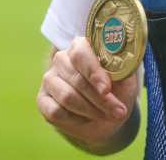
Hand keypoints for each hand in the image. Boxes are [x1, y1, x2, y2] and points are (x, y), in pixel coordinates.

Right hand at [37, 36, 139, 150]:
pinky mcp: (42, 99)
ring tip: (107, 116)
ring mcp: (49, 79)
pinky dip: (75, 119)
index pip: (81, 53)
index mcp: (81, 46)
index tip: (106, 89)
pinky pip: (56, 112)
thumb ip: (121, 69)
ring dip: (91, 110)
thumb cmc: (116, 89)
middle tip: (118, 111)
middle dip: (100, 99)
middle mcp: (62, 59)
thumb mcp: (123, 77)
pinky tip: (86, 118)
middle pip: (77, 79)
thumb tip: (122, 66)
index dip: (94, 72)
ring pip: (67, 97)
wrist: (105, 112)